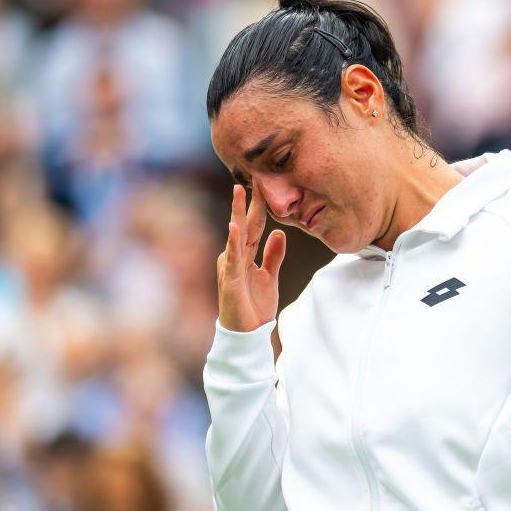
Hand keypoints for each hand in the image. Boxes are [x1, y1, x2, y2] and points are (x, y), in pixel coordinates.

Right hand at [217, 184, 285, 331]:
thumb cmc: (255, 306)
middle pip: (244, 224)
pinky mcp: (230, 281)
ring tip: (238, 192)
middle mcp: (235, 257)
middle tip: (252, 176)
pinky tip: (235, 227)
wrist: (248, 334)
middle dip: (247, 201)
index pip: (254, 225)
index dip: (260, 206)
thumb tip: (280, 233)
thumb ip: (274, 255)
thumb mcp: (270, 277)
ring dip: (237, 213)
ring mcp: (230, 267)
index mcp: (245, 255)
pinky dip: (233, 242)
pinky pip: (232, 258)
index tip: (266, 184)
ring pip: (236, 236)